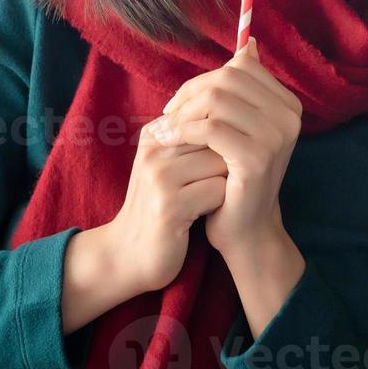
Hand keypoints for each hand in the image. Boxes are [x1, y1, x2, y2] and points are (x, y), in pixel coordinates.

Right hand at [103, 117, 229, 293]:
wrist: (128, 254)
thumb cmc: (160, 206)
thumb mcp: (170, 166)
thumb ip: (195, 139)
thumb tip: (239, 114)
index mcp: (154, 135)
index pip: (208, 118)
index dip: (223, 143)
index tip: (215, 167)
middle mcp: (153, 151)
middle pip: (217, 139)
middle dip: (228, 161)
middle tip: (219, 183)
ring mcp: (158, 178)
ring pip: (221, 163)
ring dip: (226, 182)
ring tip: (209, 198)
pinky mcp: (168, 206)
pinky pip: (218, 191)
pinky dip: (221, 203)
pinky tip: (205, 213)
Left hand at [153, 37, 303, 264]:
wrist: (244, 230)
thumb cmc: (234, 177)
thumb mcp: (240, 128)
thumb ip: (242, 90)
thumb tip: (249, 44)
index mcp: (288, 105)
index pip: (241, 67)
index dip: (204, 79)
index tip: (180, 104)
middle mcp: (289, 117)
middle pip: (228, 78)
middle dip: (190, 93)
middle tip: (167, 116)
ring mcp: (276, 137)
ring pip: (217, 99)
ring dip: (182, 112)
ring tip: (163, 130)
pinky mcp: (256, 158)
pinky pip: (209, 128)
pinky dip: (181, 130)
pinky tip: (165, 141)